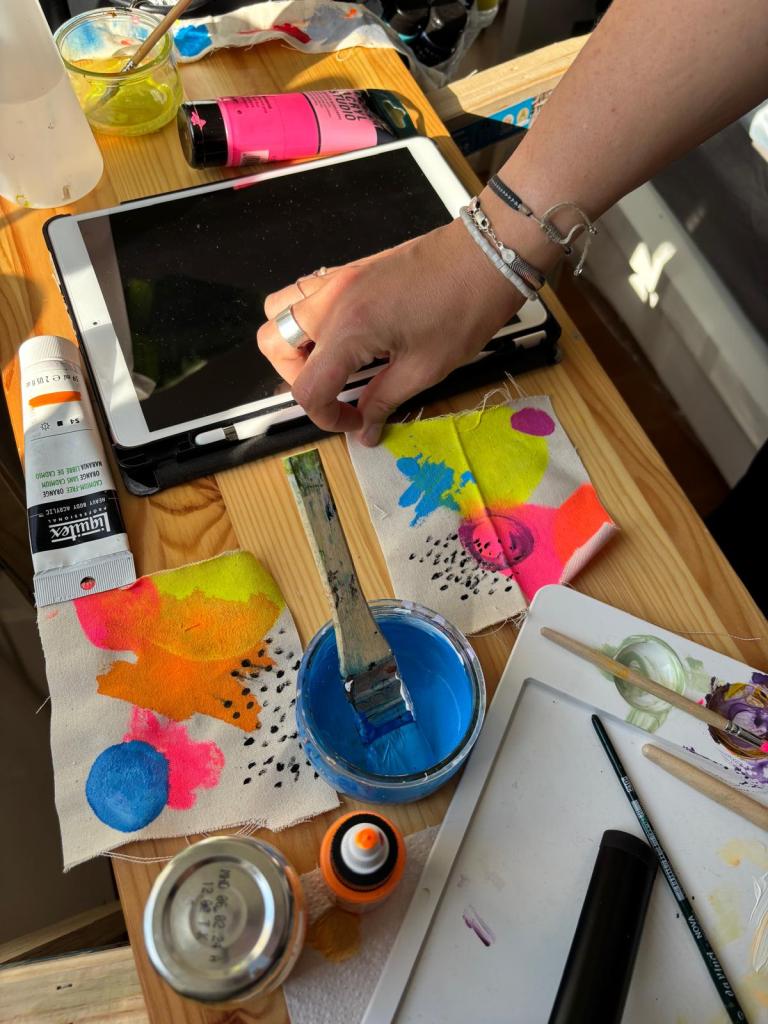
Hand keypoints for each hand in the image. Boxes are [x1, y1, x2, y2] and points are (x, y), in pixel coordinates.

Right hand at [257, 218, 523, 446]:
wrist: (485, 254)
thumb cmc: (463, 309)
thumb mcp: (426, 368)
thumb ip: (385, 400)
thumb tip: (364, 430)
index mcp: (348, 329)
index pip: (306, 387)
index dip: (326, 416)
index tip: (356, 422)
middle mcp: (330, 301)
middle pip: (273, 344)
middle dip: (296, 378)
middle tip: (336, 392)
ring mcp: (335, 280)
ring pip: (278, 312)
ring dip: (292, 345)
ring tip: (330, 363)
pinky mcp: (347, 270)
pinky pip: (303, 293)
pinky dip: (308, 320)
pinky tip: (343, 336)